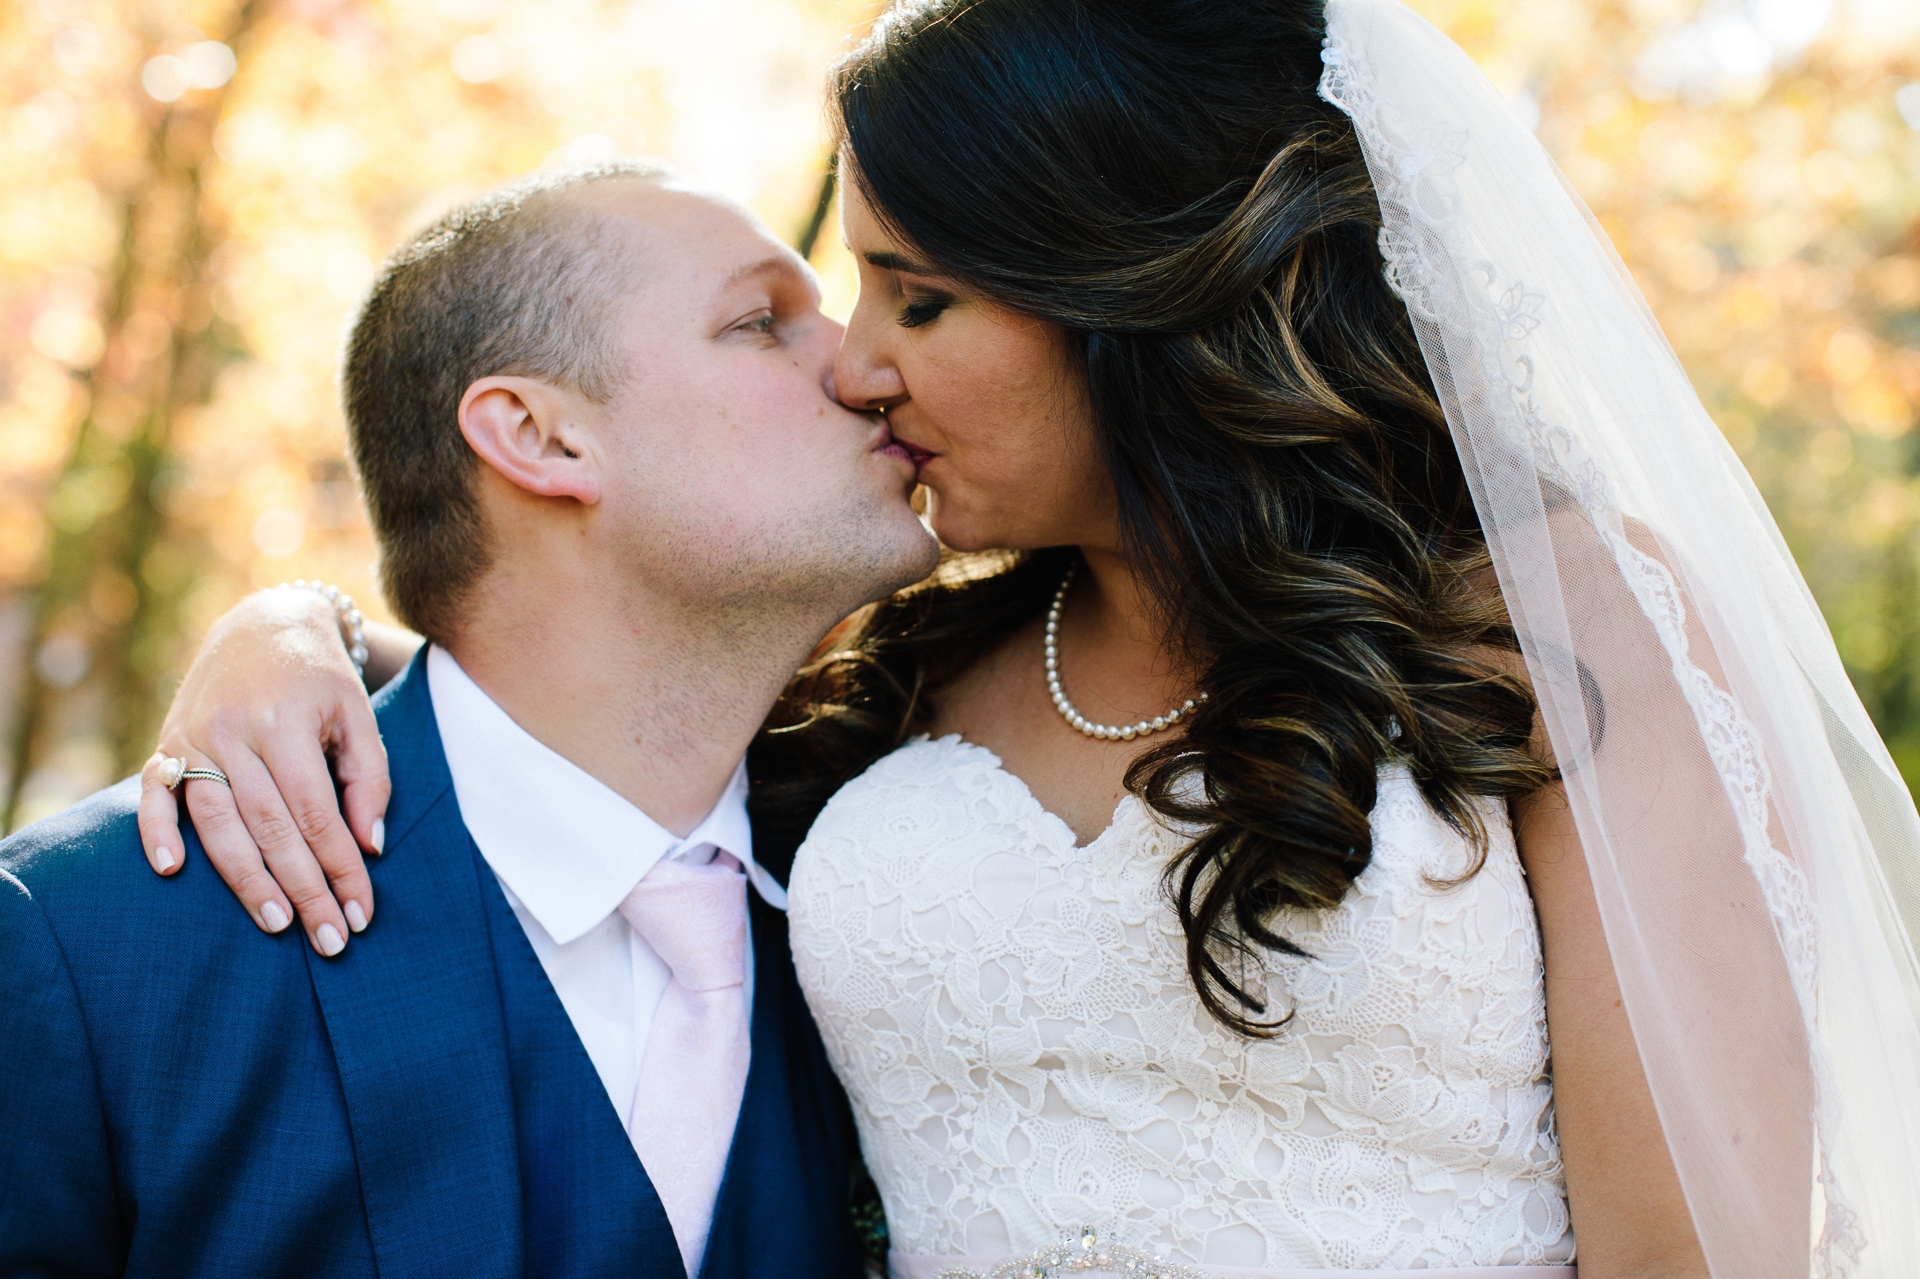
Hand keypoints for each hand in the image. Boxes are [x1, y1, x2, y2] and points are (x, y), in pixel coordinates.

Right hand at [138, 587, 390, 956]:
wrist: (264, 623)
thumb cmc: (321, 679)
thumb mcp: (358, 715)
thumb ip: (369, 777)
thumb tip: (369, 846)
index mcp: (286, 723)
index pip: (316, 814)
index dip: (339, 867)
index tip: (361, 912)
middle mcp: (234, 732)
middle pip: (269, 828)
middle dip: (303, 889)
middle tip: (328, 941)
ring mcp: (193, 738)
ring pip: (216, 822)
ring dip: (245, 880)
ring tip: (278, 924)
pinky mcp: (166, 742)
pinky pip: (154, 793)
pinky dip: (157, 832)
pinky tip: (172, 871)